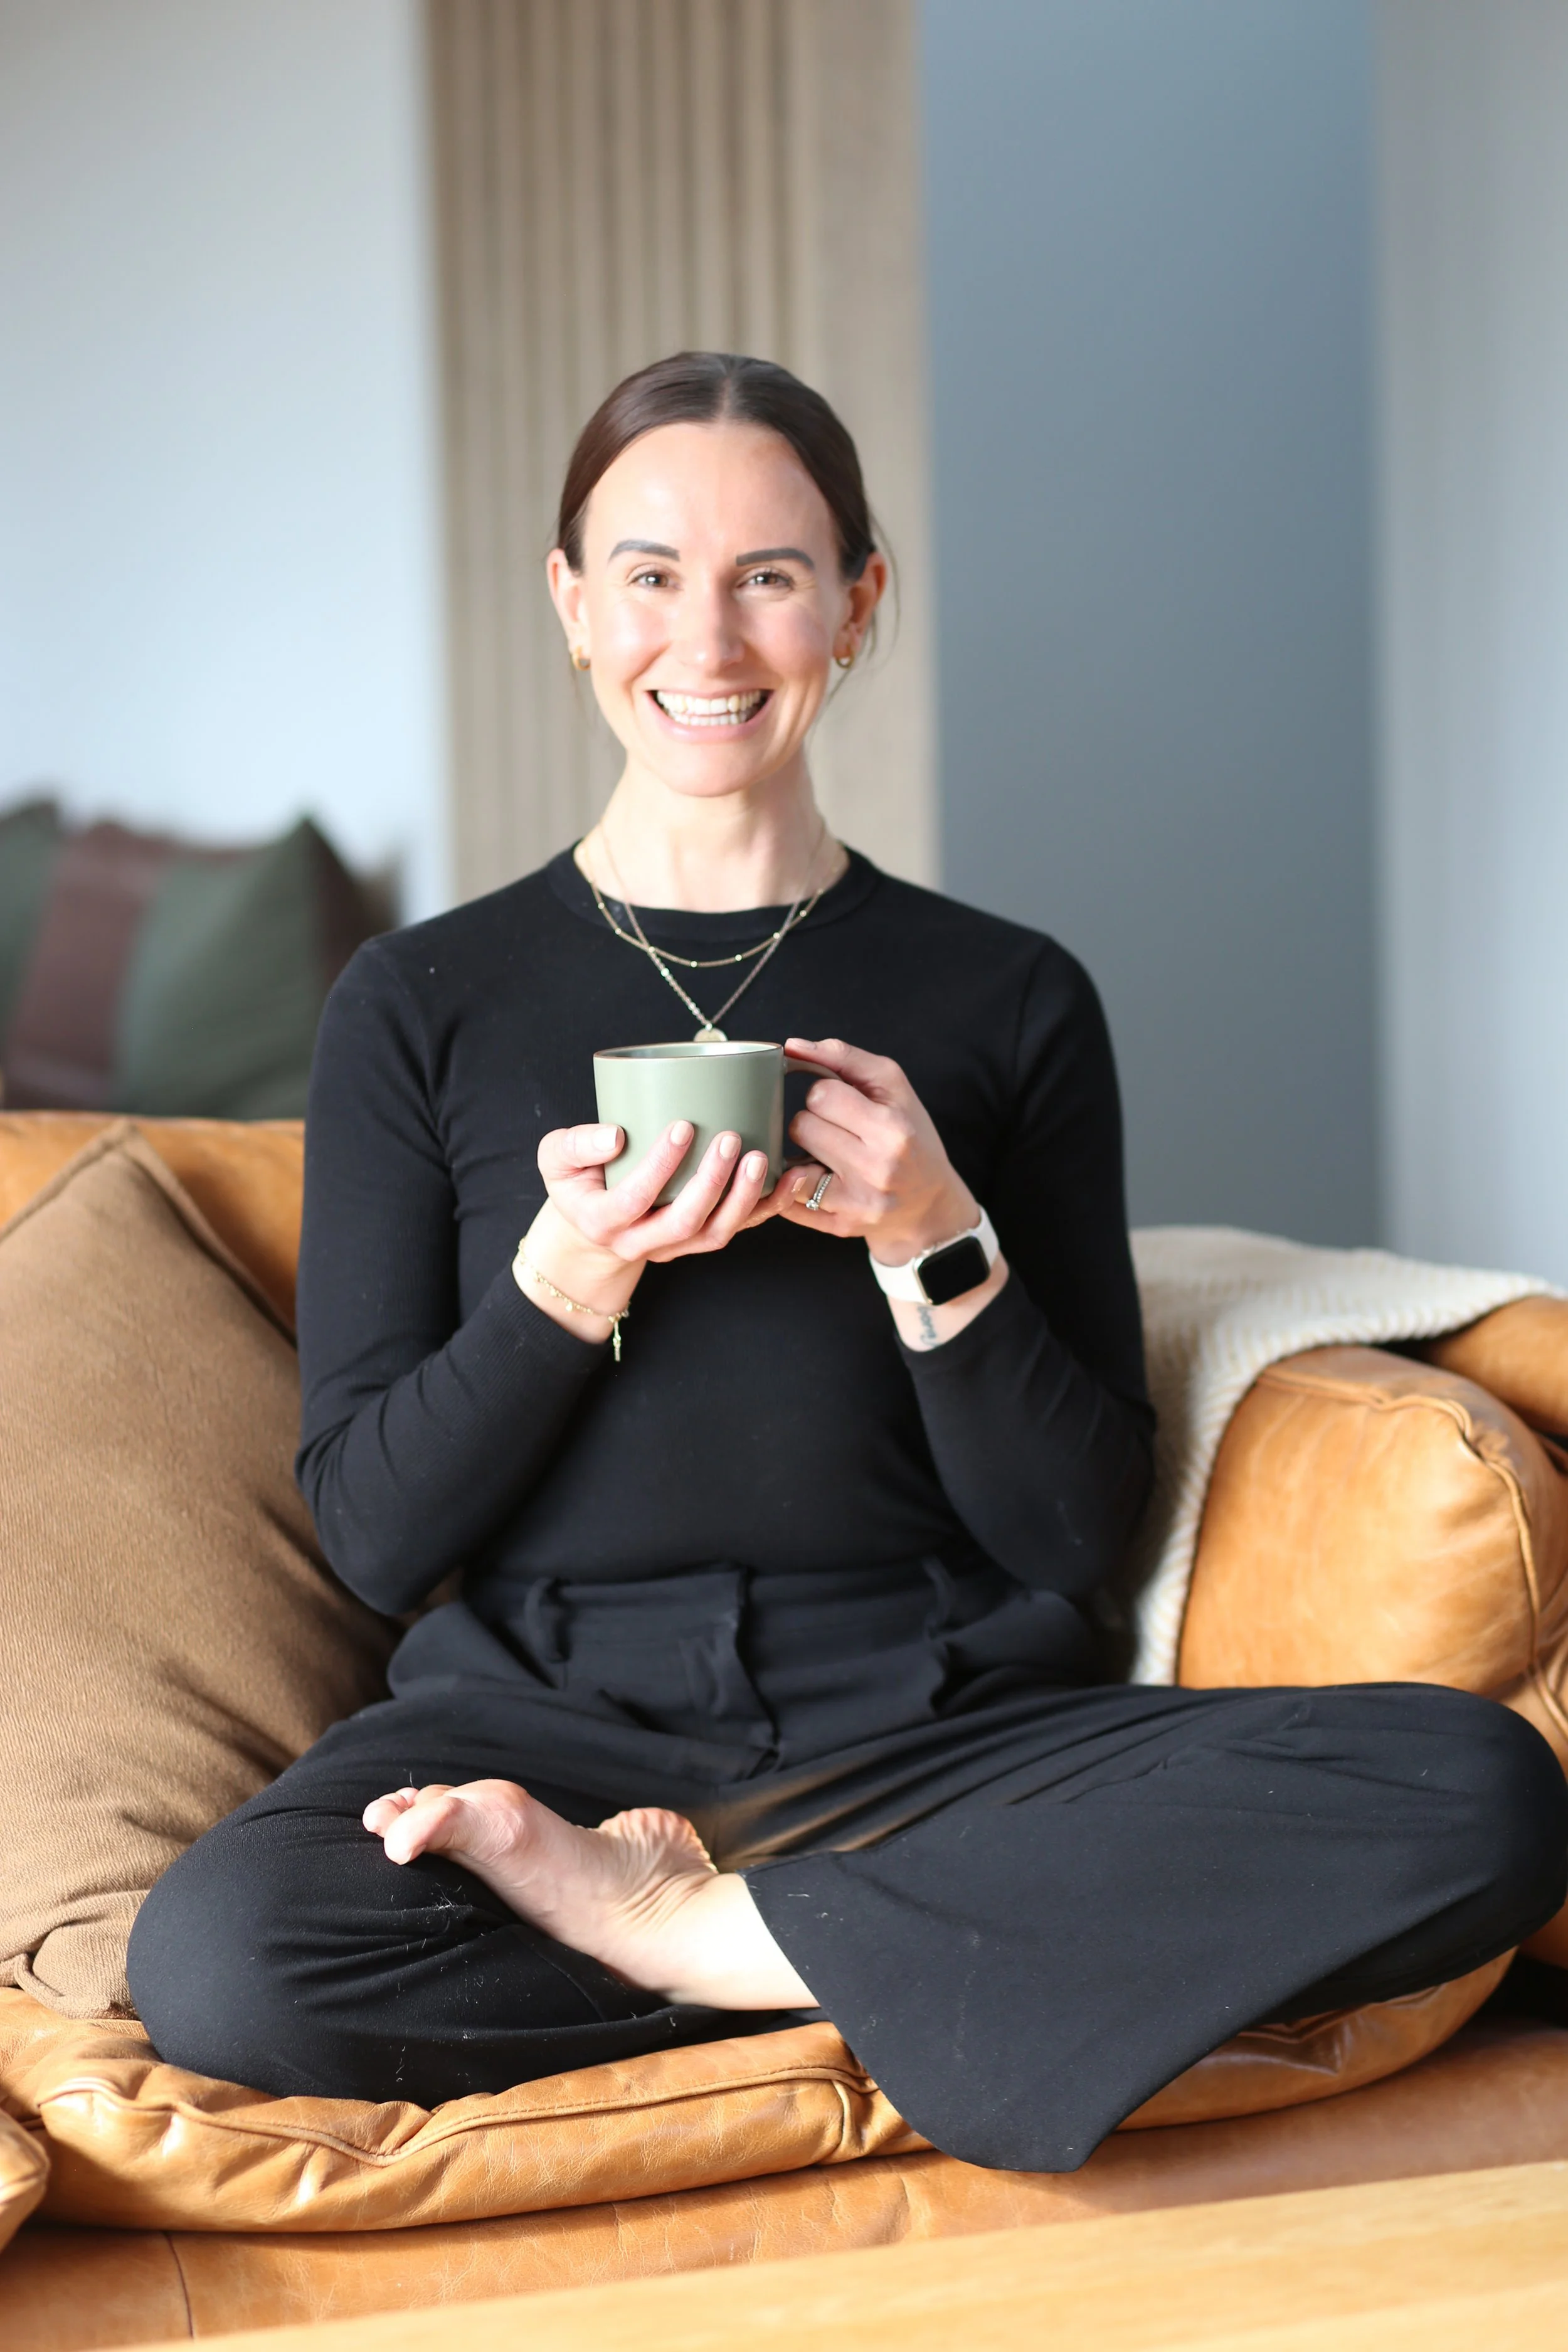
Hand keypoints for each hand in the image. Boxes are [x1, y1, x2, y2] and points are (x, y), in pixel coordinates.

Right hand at [519, 1118, 796, 1335]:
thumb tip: (615, 1135)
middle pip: (683, 1222)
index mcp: (604, 1221)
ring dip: (743, 1199)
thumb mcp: (555, 1160)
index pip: (634, 1199)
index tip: (681, 1125)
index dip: (660, 1166)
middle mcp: (641, 1242)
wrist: (592, 1226)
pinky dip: (769, 1206)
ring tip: (762, 1158)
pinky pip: (739, 1229)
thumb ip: (576, 1144)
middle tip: (729, 1138)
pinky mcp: (700, 1238)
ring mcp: (675, 1246)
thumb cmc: (577, 1181)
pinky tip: (790, 1176)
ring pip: (715, 1233)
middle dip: (711, 1182)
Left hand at [776, 1037, 978, 1261]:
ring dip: (801, 1155)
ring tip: (826, 1155)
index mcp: (892, 1129)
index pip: (821, 1093)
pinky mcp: (841, 1226)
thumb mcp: (893, 1087)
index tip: (840, 1103)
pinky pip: (789, 1199)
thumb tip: (792, 1046)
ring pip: (790, 1164)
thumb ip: (843, 1058)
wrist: (930, 1204)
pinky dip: (795, 1186)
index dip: (824, 1093)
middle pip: (801, 1126)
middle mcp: (877, 1168)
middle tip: (834, 1130)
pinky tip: (817, 1179)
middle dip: (811, 1122)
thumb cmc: (910, 1136)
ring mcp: (857, 1202)